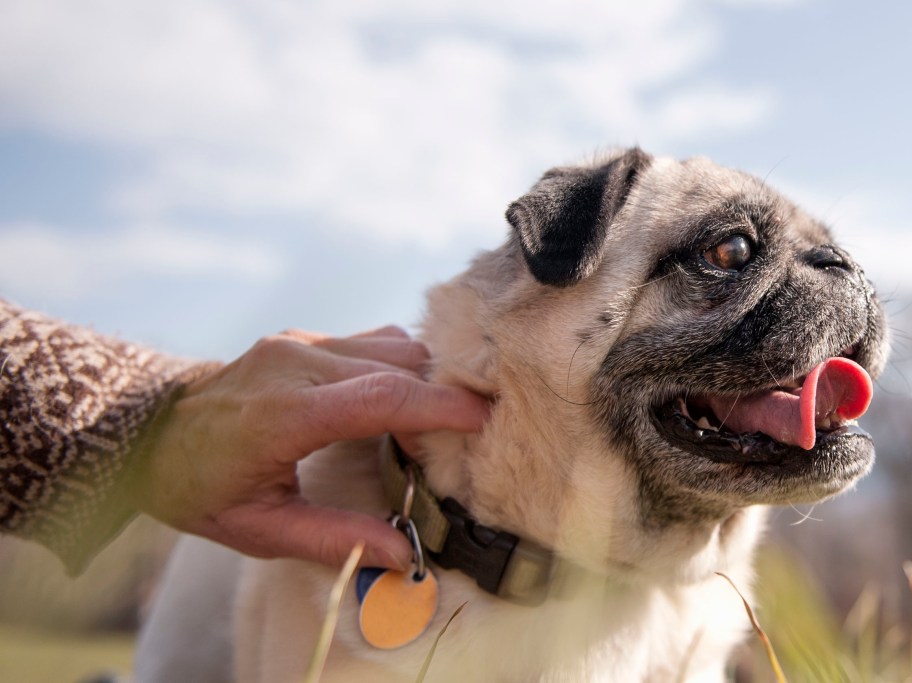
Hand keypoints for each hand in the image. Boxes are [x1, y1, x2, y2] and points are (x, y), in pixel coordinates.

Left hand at [132, 326, 488, 569]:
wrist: (147, 431)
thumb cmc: (198, 486)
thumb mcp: (258, 528)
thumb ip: (333, 538)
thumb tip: (402, 552)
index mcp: (285, 413)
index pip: (382, 396)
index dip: (441, 406)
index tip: (484, 421)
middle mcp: (297, 363)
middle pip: (400, 364)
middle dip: (442, 396)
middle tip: (464, 438)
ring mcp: (300, 342)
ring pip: (393, 344)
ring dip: (424, 379)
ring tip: (433, 424)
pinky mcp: (303, 337)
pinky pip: (373, 340)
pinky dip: (400, 367)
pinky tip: (400, 398)